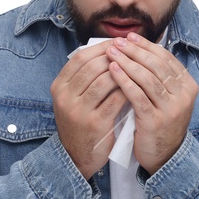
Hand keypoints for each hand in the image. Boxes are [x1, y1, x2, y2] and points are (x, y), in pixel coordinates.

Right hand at [51, 47, 131, 180]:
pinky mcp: (95, 123)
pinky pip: (114, 101)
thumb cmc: (80, 123)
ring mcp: (78, 110)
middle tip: (132, 52)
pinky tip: (138, 86)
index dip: (101, 48)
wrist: (75, 156)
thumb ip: (84, 79)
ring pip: (103, 81)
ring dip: (122, 72)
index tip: (119, 43)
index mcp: (59, 86)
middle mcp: (65, 96)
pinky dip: (127, 91)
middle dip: (114, 56)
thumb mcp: (73, 99)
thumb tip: (107, 52)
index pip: (80, 57)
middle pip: (91, 66)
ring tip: (137, 67)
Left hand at [104, 31, 197, 174]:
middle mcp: (184, 96)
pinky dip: (124, 80)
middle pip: (157, 66)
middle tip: (117, 42)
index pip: (166, 58)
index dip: (146, 46)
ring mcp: (171, 109)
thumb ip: (160, 76)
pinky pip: (138, 96)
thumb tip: (139, 47)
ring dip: (127, 62)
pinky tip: (112, 70)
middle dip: (135, 51)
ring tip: (111, 52)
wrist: (165, 155)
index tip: (129, 37)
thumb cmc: (161, 122)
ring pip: (147, 78)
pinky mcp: (156, 121)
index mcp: (188, 86)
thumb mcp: (168, 97)